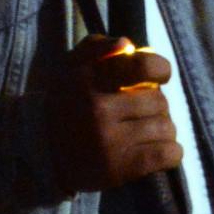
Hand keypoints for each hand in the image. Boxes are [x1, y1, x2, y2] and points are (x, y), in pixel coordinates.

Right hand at [47, 35, 182, 192]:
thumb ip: (99, 46)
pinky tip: (162, 150)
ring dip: (163, 129)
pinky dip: (171, 152)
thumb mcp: (72, 66)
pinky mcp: (117, 169)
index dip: (160, 69)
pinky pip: (164, 155)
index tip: (160, 76)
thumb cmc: (66, 102)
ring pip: (164, 128)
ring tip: (148, 131)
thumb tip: (127, 44)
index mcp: (89, 80)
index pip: (143, 66)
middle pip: (158, 101)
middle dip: (157, 105)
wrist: (42, 151)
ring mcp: (108, 142)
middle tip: (144, 111)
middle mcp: (98, 110)